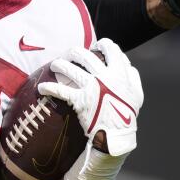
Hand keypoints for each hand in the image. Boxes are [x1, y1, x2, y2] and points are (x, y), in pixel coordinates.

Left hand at [39, 38, 143, 155]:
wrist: (116, 134)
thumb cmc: (127, 115)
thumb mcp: (137, 93)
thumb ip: (133, 77)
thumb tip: (127, 65)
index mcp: (120, 73)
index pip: (111, 49)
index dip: (103, 44)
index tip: (96, 45)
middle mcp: (104, 76)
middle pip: (85, 55)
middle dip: (74, 52)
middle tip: (69, 54)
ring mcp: (91, 87)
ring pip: (69, 68)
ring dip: (58, 64)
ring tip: (54, 65)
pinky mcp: (79, 100)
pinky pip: (60, 90)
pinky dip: (49, 88)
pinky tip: (41, 88)